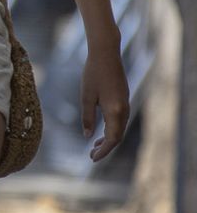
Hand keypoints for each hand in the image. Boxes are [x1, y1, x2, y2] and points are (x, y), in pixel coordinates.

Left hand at [80, 44, 129, 161]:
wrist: (106, 54)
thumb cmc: (93, 73)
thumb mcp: (86, 96)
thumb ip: (88, 117)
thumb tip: (88, 136)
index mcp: (115, 111)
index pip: (112, 139)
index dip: (103, 151)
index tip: (92, 158)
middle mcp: (124, 110)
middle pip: (117, 136)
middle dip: (105, 147)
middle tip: (91, 155)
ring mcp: (126, 104)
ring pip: (119, 128)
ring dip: (108, 138)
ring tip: (94, 145)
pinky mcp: (124, 99)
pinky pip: (120, 120)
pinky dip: (111, 129)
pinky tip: (100, 130)